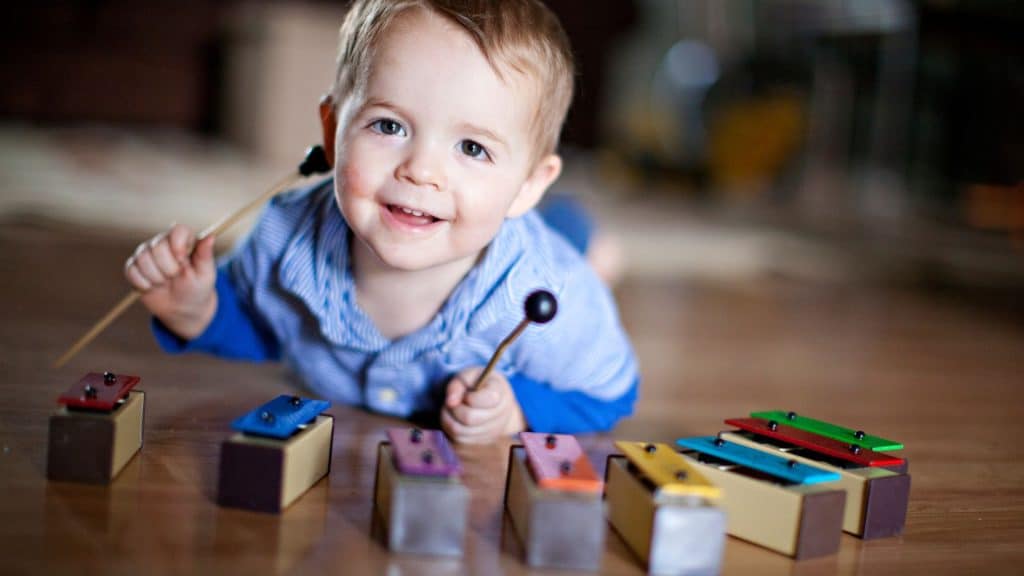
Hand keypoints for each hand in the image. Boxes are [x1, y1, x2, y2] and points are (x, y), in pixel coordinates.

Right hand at [124, 223, 217, 339]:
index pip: (178, 230)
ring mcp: (146, 254)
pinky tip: (152, 287)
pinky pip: (131, 271)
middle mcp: (163, 242)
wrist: (182, 307)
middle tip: (175, 276)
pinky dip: (143, 283)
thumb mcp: (205, 274)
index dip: (178, 245)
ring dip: (156, 277)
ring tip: (165, 282)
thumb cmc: (197, 287)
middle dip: (168, 268)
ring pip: (142, 258)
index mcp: (184, 240)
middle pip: (157, 246)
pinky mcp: (133, 267)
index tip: (182, 261)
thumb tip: (210, 237)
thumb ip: (205, 255)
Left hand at [441, 367, 526, 444]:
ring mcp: (491, 432)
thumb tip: (450, 402)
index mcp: (500, 394)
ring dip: (448, 418)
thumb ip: (458, 384)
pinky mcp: (480, 443)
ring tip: (450, 409)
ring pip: (460, 431)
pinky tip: (453, 418)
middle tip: (452, 402)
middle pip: (470, 418)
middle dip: (455, 408)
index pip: (486, 401)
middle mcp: (500, 416)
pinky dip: (449, 428)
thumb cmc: (480, 386)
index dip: (469, 397)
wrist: (496, 403)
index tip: (465, 394)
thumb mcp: (469, 376)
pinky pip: (458, 439)